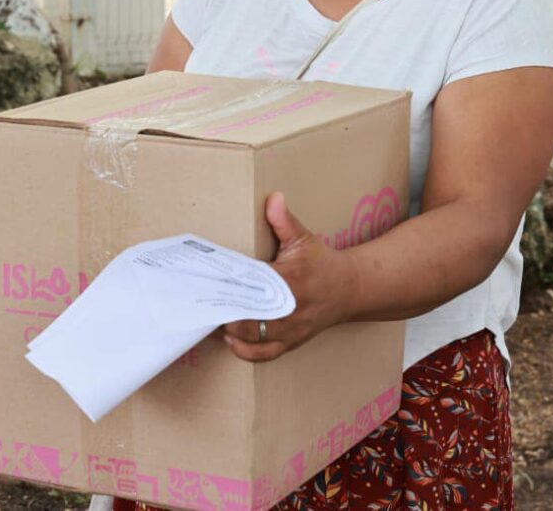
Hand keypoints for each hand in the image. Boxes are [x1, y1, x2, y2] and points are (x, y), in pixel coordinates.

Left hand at [221, 192, 357, 361]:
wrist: (349, 289)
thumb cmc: (322, 263)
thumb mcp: (304, 239)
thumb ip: (284, 220)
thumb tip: (273, 198)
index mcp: (289, 281)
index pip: (252, 287)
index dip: (229, 288)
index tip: (210, 284)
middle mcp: (289, 309)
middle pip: (248, 317)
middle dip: (225, 312)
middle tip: (204, 303)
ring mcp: (291, 329)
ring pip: (253, 337)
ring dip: (231, 331)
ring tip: (212, 319)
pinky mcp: (292, 341)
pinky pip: (265, 354)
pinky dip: (246, 351)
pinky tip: (231, 340)